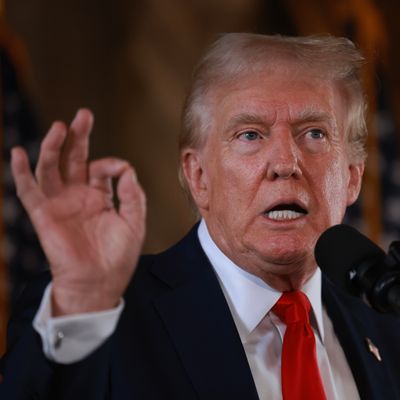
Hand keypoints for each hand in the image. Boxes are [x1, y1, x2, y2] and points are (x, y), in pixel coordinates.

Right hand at [11, 109, 145, 315]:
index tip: (120, 169)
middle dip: (77, 136)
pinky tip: (18, 153)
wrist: (100, 283)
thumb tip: (127, 169)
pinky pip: (28, 191)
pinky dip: (20, 172)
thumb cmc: (118, 256)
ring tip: (60, 127)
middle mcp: (78, 195)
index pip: (101, 168)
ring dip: (53, 146)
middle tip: (83, 115)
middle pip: (73, 158)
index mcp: (100, 196)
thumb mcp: (134, 222)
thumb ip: (133, 195)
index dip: (111, 163)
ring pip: (51, 168)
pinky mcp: (43, 214)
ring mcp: (59, 203)